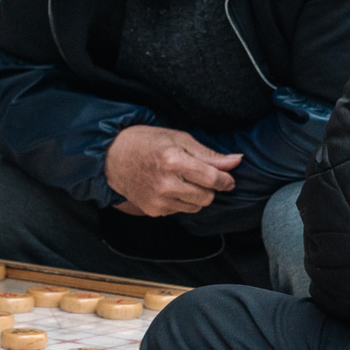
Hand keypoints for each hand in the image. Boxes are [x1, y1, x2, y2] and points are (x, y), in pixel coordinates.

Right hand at [104, 125, 240, 217]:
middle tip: (201, 176)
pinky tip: (168, 187)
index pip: (212, 178)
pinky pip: (179, 210)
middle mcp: (166, 183)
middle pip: (207, 197)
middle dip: (210, 188)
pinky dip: (180, 201)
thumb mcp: (178, 138)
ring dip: (196, 196)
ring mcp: (158, 200)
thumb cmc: (147, 142)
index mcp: (173, 161)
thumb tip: (236, 161)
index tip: (228, 179)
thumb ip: (208, 154)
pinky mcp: (153, 210)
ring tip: (182, 180)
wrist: (112, 157)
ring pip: (195, 207)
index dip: (225, 180)